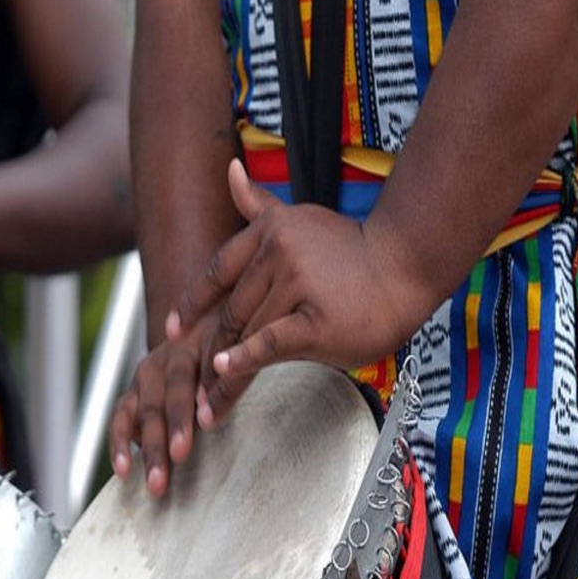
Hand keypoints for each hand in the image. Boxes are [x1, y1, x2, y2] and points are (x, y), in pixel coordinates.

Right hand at [108, 325, 252, 497]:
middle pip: (172, 392)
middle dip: (175, 427)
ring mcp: (146, 375)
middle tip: (180, 456)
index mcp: (200, 343)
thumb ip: (238, 372)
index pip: (204, 368)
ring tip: (156, 482)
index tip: (208, 421)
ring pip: (146, 411)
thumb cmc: (224, 353)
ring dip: (151, 448)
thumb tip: (254, 388)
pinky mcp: (131, 394)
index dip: (204, 395)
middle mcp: (169, 357)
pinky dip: (120, 445)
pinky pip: (120, 419)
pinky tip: (123, 470)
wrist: (192, 336)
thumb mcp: (237, 349)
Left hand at [168, 159, 422, 426]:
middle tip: (191, 391)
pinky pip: (270, 342)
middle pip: (229, 312)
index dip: (191, 304)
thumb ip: (259, 206)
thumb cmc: (355, 251)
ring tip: (208, 407)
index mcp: (269, 233)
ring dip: (223, 375)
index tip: (170, 330)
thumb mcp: (300, 220)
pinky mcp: (315, 319)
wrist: (407, 267)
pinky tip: (224, 372)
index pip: (217, 272)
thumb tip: (228, 170)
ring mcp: (296, 283)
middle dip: (207, 354)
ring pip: (246, 333)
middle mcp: (278, 252)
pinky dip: (244, 359)